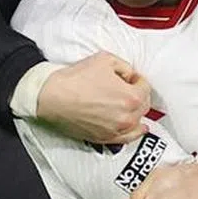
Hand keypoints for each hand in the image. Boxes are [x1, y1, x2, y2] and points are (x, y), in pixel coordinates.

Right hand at [36, 52, 151, 143]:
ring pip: (138, 122)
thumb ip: (125, 67)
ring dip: (137, 112)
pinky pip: (128, 138)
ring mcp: (116, 130)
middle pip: (144, 105)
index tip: (130, 78)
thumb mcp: (106, 60)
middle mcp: (127, 117)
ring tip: (131, 105)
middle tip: (128, 88)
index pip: (145, 87)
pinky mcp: (105, 138)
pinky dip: (135, 132)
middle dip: (139, 95)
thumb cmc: (76, 78)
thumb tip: (131, 76)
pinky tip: (138, 127)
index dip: (138, 79)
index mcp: (131, 97)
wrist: (51, 96)